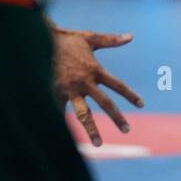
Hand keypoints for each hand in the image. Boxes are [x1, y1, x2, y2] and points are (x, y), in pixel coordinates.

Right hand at [51, 23, 144, 146]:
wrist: (38, 41)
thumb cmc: (66, 40)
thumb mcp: (90, 38)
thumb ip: (111, 40)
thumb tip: (131, 36)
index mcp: (95, 70)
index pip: (118, 85)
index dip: (130, 95)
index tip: (142, 104)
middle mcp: (85, 82)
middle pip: (105, 103)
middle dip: (117, 117)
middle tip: (127, 130)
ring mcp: (70, 90)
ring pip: (83, 114)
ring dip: (91, 129)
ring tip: (98, 143)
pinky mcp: (55, 94)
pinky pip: (61, 111)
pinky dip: (64, 124)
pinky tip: (67, 139)